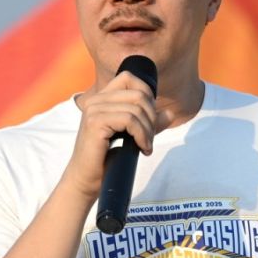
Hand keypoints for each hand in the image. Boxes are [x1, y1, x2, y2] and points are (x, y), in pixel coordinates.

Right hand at [62, 72, 168, 201]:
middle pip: (138, 94)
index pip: (129, 78)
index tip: (149, 119)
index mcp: (101, 99)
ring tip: (146, 146)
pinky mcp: (95, 123)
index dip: (146, 94)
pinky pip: (129, 120)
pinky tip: (142, 149)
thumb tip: (170, 113)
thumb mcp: (132, 136)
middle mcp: (95, 100)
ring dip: (148, 130)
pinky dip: (142, 135)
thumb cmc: (107, 159)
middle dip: (152, 117)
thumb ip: (148, 123)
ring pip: (136, 108)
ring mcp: (94, 110)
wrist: (87, 180)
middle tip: (149, 138)